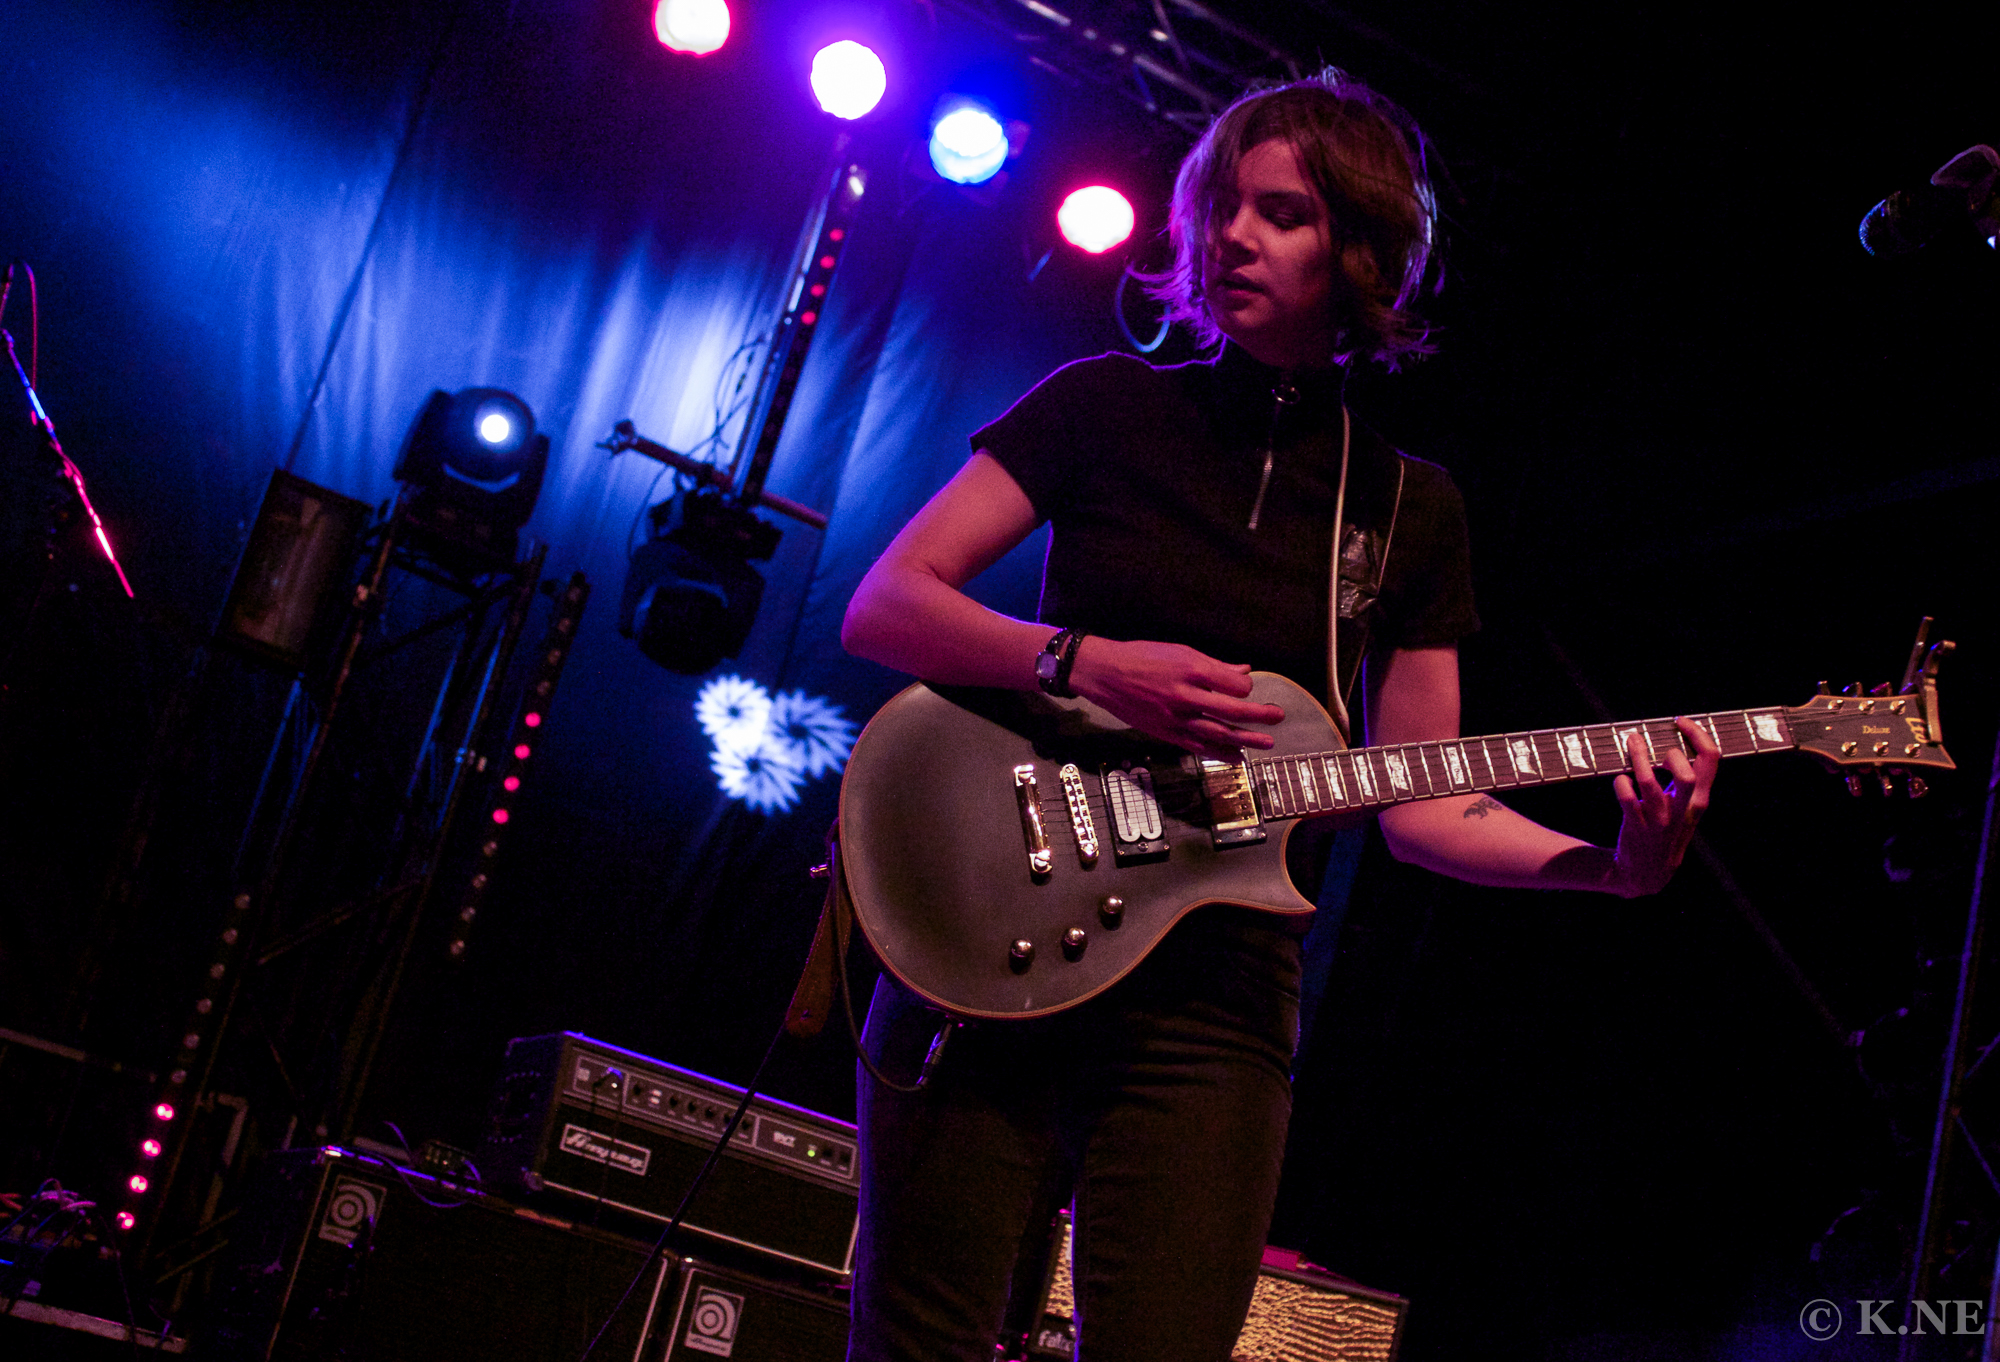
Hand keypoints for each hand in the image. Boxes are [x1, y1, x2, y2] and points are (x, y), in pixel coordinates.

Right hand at [1067, 636, 1283, 757]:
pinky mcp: (1166, 733)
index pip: (1235, 684)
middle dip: (1259, 716)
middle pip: (1232, 711)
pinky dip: (1219, 753)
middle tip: (1278, 716)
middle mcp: (1186, 695)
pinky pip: (1198, 747)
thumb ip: (1214, 665)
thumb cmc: (1141, 657)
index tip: (1245, 685)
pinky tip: (1237, 757)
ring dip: (1246, 740)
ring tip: (1267, 743)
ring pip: (1218, 733)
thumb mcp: (1180, 651)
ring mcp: (1175, 718)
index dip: (1246, 686)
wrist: (1104, 673)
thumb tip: (1243, 671)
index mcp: (1192, 669)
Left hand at [1606, 716, 1719, 896]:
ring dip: (1639, 759)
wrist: (1648, 874)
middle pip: (1687, 774)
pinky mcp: (1636, 826)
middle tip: (1655, 743)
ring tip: (1631, 741)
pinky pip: (1628, 800)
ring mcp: (1659, 819)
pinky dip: (1621, 784)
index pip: (1711, 760)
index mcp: (1699, 800)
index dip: (1698, 734)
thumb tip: (1679, 741)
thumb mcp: (1686, 808)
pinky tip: (1619, 779)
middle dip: (1671, 753)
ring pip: (1650, 783)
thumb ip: (1689, 780)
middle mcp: (1683, 809)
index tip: (1680, 721)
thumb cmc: (1666, 830)